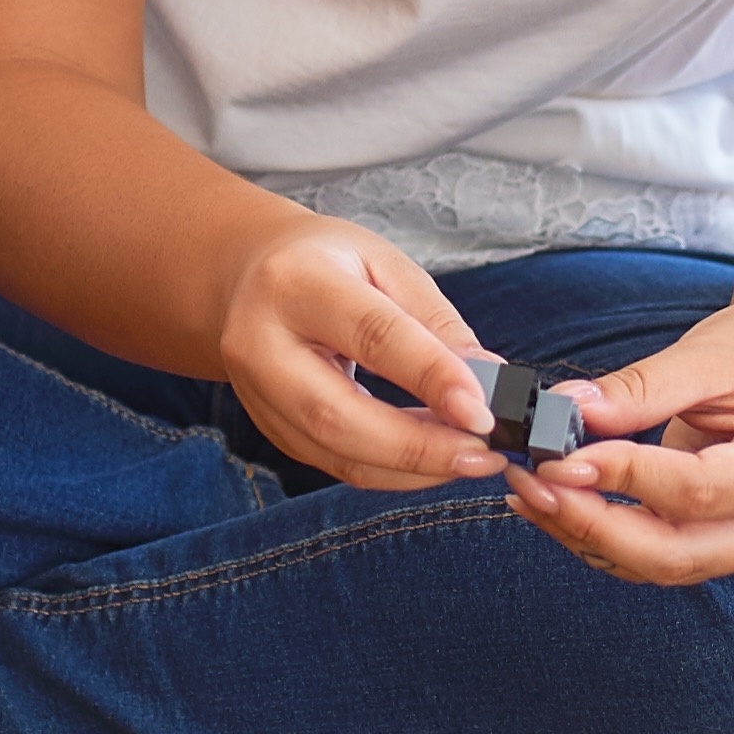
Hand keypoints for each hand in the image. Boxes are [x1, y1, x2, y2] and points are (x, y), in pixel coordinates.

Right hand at [220, 215, 504, 492]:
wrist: (245, 276)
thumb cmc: (326, 263)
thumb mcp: (384, 263)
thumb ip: (435, 322)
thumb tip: (488, 381)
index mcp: (295, 284)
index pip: (371, 336)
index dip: (431, 377)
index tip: (484, 412)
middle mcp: (260, 344)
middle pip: (338, 415)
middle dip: (419, 447)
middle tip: (484, 454)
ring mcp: (257, 395)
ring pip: (336, 453)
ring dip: (412, 468)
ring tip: (472, 459)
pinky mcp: (270, 428)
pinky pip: (336, 464)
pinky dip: (392, 470)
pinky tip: (434, 457)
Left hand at [497, 278, 733, 584]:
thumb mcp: (706, 354)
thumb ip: (637, 391)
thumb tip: (565, 412)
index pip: (695, 491)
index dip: (622, 479)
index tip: (559, 457)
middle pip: (675, 553)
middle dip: (593, 525)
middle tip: (532, 484)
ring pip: (659, 565)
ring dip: (587, 536)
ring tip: (529, 491)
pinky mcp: (727, 545)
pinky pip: (658, 555)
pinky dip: (603, 536)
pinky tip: (557, 503)